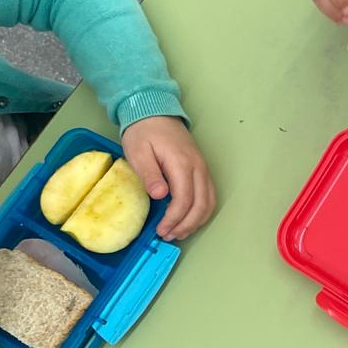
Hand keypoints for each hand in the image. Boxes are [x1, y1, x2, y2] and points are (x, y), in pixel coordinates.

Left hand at [121, 116, 216, 240]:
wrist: (155, 111)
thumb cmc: (143, 132)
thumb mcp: (138, 151)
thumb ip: (150, 174)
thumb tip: (161, 196)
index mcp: (182, 164)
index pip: (184, 200)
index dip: (174, 219)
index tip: (161, 230)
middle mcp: (198, 168)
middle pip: (201, 205)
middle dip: (186, 225)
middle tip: (169, 236)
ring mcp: (203, 169)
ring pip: (209, 202)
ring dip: (196, 221)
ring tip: (178, 232)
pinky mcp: (202, 170)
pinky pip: (209, 196)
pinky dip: (202, 212)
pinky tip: (188, 219)